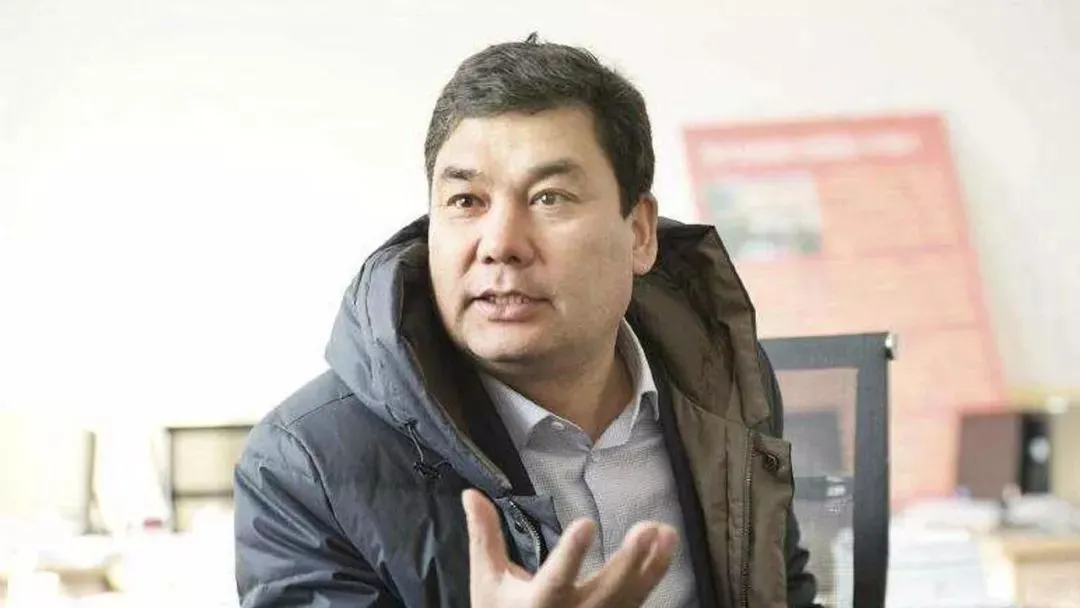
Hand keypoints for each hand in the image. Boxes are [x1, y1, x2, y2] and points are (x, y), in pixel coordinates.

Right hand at [462, 489, 676, 607]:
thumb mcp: (487, 580)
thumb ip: (484, 535)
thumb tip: (470, 493)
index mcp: (536, 605)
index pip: (555, 579)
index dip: (570, 554)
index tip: (585, 524)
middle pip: (605, 591)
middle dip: (628, 561)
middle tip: (647, 528)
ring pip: (630, 598)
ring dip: (652, 566)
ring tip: (667, 533)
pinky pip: (638, 602)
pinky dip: (654, 576)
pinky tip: (667, 549)